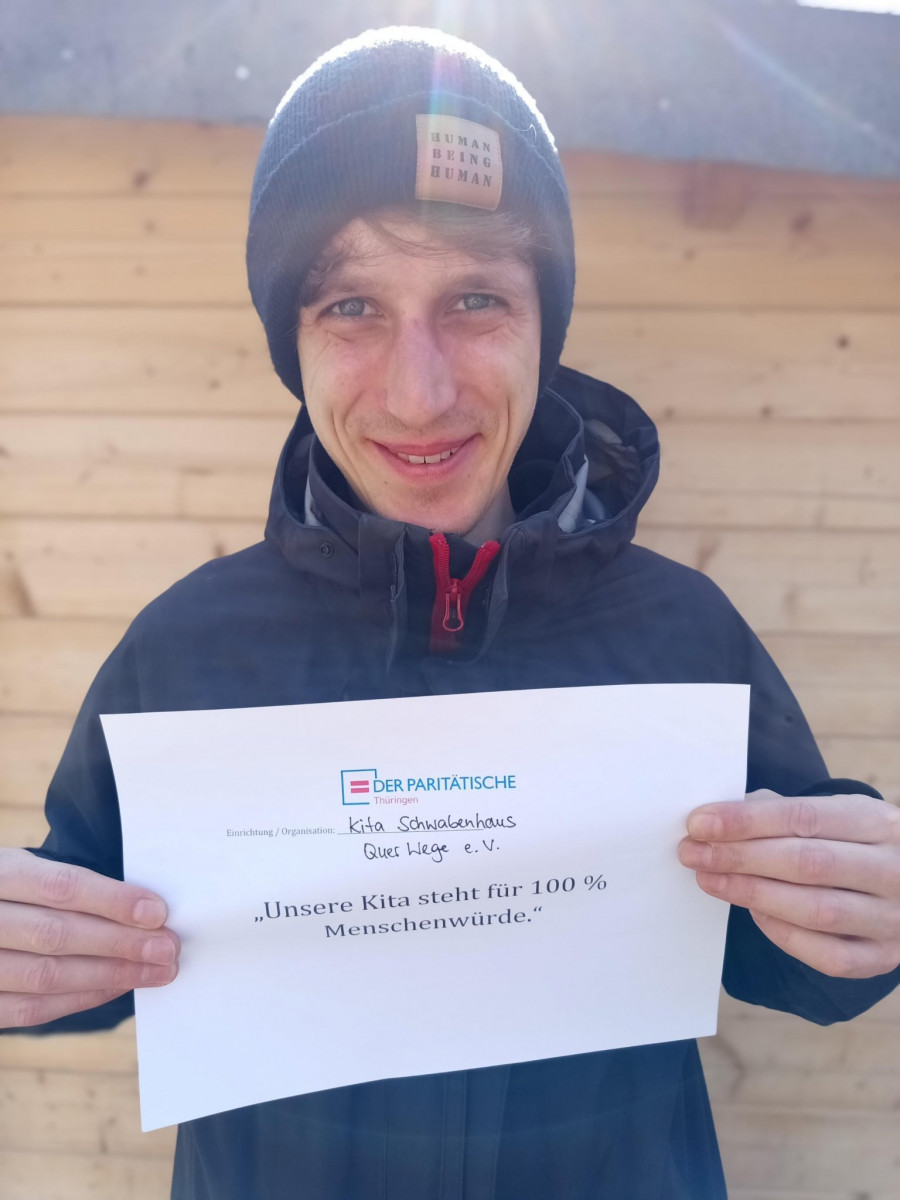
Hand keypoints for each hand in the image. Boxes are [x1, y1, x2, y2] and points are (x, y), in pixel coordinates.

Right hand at [0, 847, 178, 1027]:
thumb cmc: (10, 892)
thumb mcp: (26, 868)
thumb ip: (68, 885)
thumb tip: (141, 906)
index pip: (60, 886)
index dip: (112, 900)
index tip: (157, 912)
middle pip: (56, 934)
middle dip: (121, 943)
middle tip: (168, 947)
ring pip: (46, 976)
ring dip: (111, 975)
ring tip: (156, 970)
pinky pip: (31, 1008)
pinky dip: (82, 997)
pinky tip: (118, 986)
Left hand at [678, 790, 899, 978]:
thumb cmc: (847, 840)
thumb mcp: (829, 813)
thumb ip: (777, 813)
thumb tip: (714, 822)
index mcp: (879, 822)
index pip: (803, 817)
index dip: (746, 821)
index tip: (699, 823)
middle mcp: (895, 870)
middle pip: (807, 864)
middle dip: (739, 857)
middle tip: (692, 852)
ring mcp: (893, 918)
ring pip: (816, 911)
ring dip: (751, 894)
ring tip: (708, 879)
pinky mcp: (884, 957)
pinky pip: (829, 956)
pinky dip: (783, 934)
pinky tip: (753, 912)